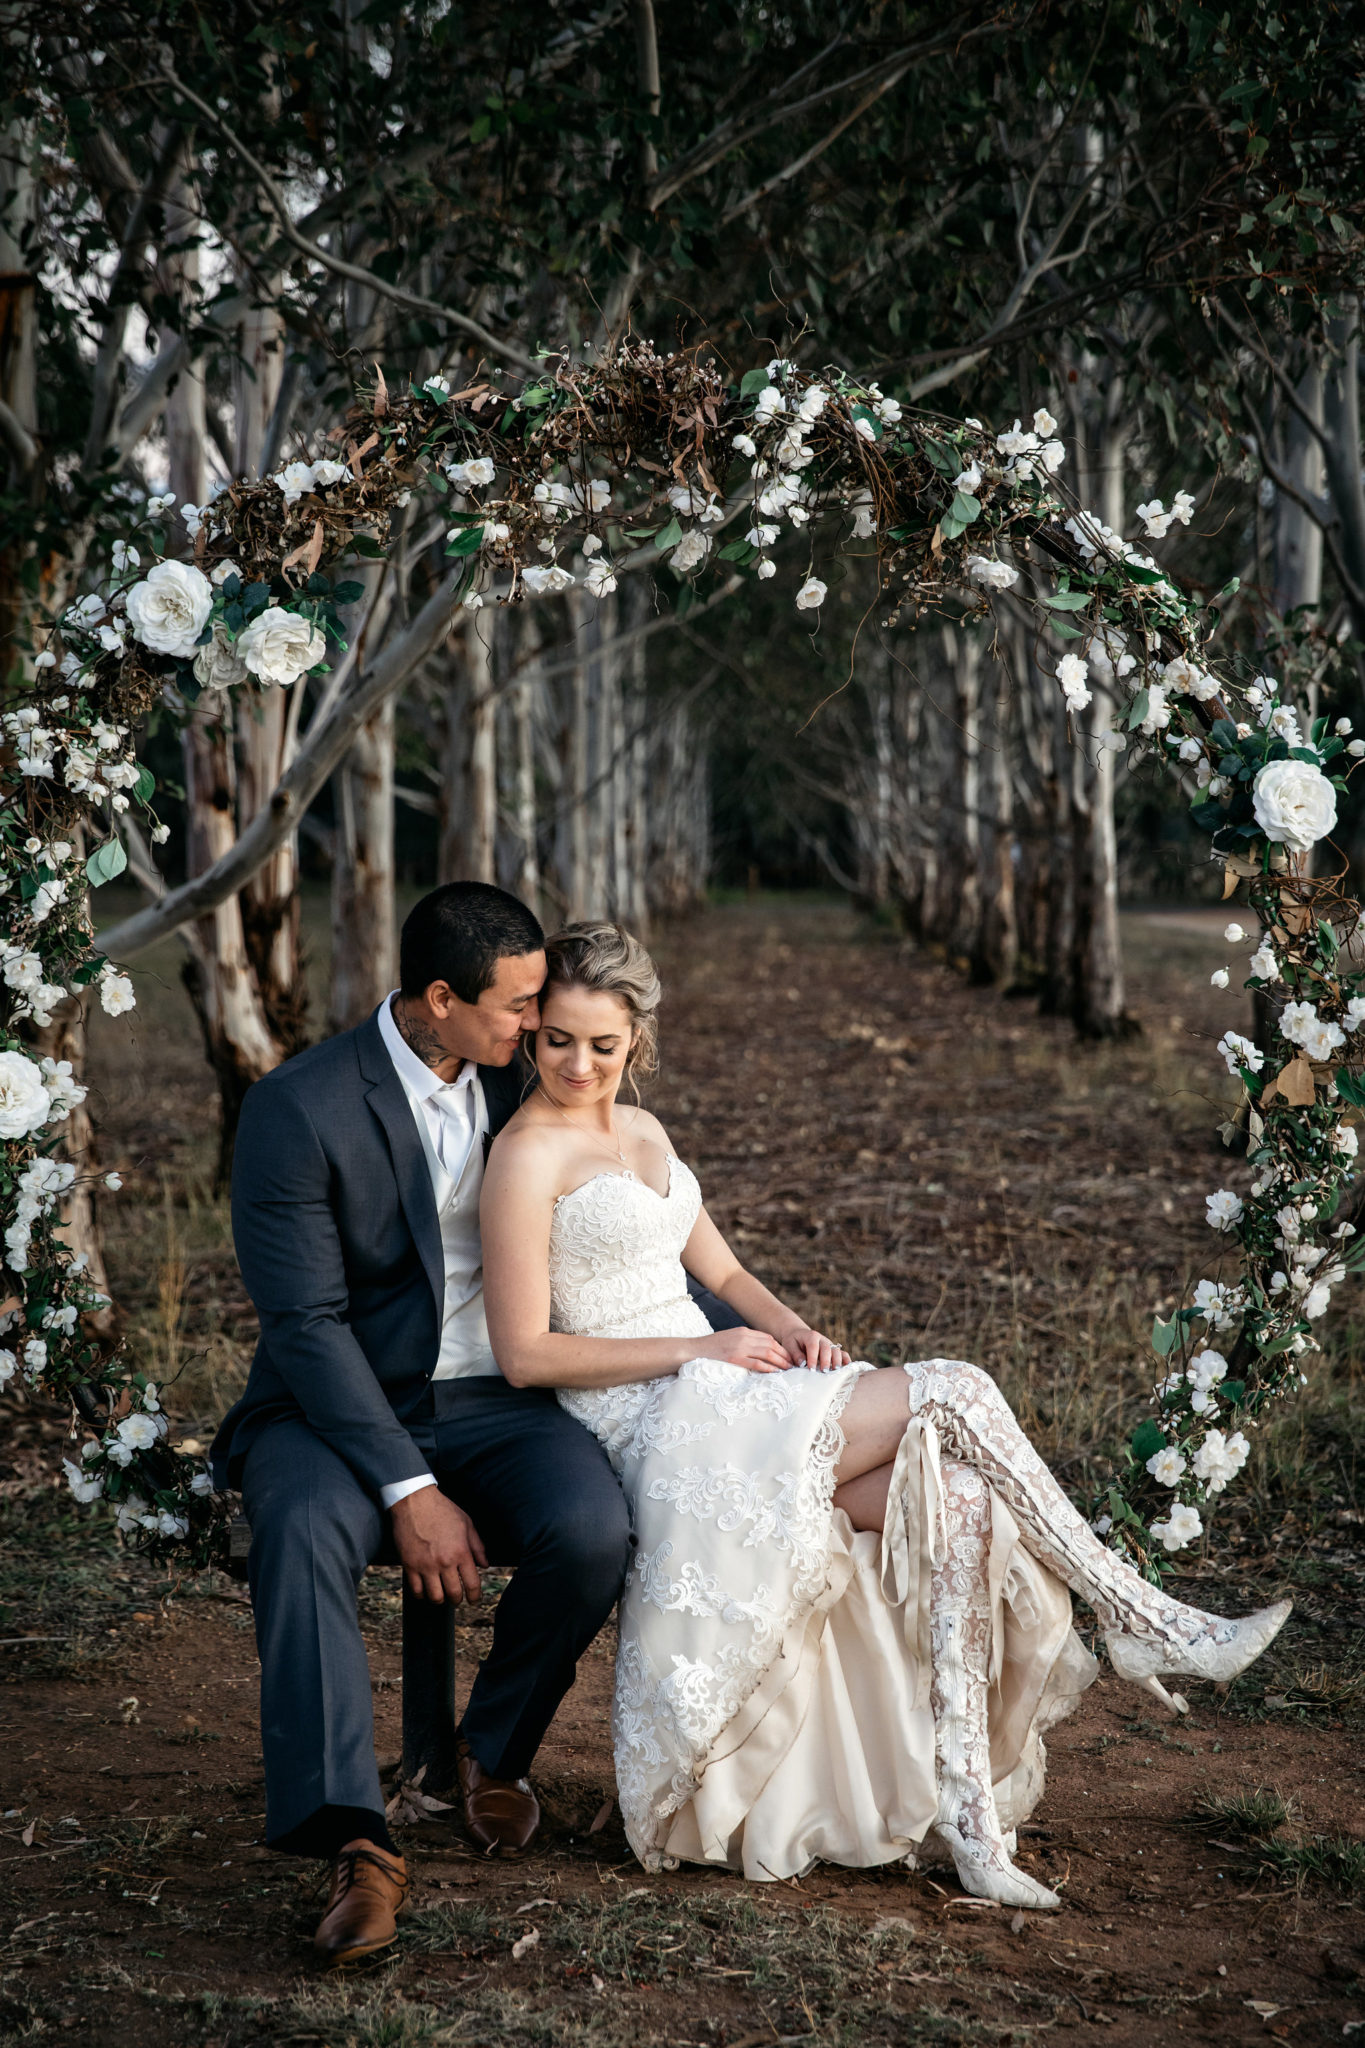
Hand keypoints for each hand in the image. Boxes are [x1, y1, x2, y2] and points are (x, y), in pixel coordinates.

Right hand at [390, 1486, 486, 1603]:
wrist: (414, 1500)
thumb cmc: (442, 1509)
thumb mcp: (466, 1523)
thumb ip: (477, 1546)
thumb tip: (485, 1565)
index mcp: (461, 1551)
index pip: (472, 1583)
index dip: (475, 1596)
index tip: (474, 1600)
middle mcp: (444, 1561)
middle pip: (454, 1594)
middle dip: (458, 1600)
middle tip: (457, 1598)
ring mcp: (425, 1565)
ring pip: (435, 1597)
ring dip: (440, 1600)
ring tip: (441, 1595)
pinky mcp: (409, 1565)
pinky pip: (416, 1590)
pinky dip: (421, 1594)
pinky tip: (425, 1590)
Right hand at [704, 1325, 797, 1373]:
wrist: (692, 1350)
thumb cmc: (710, 1347)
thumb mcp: (729, 1339)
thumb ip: (743, 1342)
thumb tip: (759, 1351)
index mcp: (742, 1331)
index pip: (767, 1338)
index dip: (780, 1347)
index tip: (787, 1356)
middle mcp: (743, 1337)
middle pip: (770, 1344)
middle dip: (784, 1354)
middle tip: (792, 1364)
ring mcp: (738, 1347)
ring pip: (766, 1353)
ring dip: (780, 1362)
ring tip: (788, 1370)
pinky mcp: (733, 1358)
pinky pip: (755, 1363)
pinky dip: (767, 1368)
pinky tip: (774, 1373)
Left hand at [781, 1325, 850, 1371]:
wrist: (799, 1334)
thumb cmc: (793, 1341)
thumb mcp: (789, 1345)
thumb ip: (795, 1354)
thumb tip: (803, 1363)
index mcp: (811, 1336)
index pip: (813, 1347)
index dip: (813, 1358)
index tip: (811, 1370)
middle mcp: (822, 1339)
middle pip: (827, 1349)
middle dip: (826, 1361)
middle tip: (824, 1372)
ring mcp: (830, 1344)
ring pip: (836, 1351)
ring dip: (837, 1361)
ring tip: (835, 1371)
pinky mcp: (834, 1350)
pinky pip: (842, 1353)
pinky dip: (846, 1360)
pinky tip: (847, 1368)